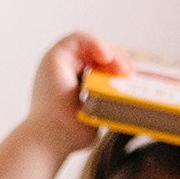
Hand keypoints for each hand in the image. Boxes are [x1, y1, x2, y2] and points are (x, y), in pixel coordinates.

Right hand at [28, 31, 126, 155]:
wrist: (50, 140)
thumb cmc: (68, 136)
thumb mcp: (95, 116)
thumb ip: (106, 105)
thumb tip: (127, 105)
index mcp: (72, 83)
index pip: (97, 64)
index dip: (115, 65)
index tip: (129, 74)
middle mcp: (63, 71)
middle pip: (95, 53)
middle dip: (116, 58)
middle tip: (130, 70)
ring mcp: (57, 63)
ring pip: (88, 44)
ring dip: (108, 51)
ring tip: (120, 66)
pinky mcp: (53, 57)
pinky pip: (78, 38)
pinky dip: (95, 43)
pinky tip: (106, 56)